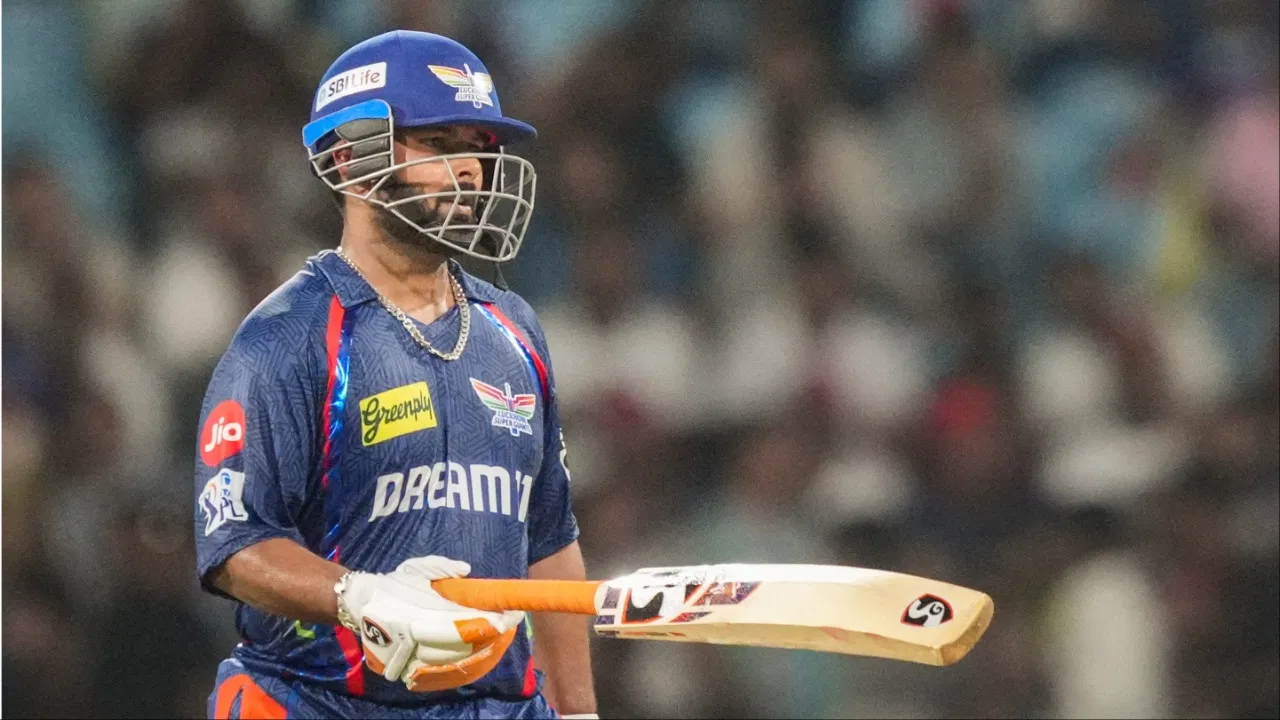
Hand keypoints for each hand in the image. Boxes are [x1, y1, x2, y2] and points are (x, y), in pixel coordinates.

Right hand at [336, 556, 524, 691]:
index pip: (463, 622)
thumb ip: (440, 567)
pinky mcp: (407, 667)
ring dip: (480, 649)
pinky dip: (462, 662)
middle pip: (462, 645)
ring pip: (454, 660)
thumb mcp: (415, 568)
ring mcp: (410, 656)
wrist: (361, 605)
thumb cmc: (395, 583)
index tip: (512, 614)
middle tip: (510, 622)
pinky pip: (442, 670)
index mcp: (418, 612)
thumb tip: (466, 569)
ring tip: (498, 634)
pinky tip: (479, 651)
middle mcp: (414, 637)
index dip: (490, 621)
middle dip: (489, 634)